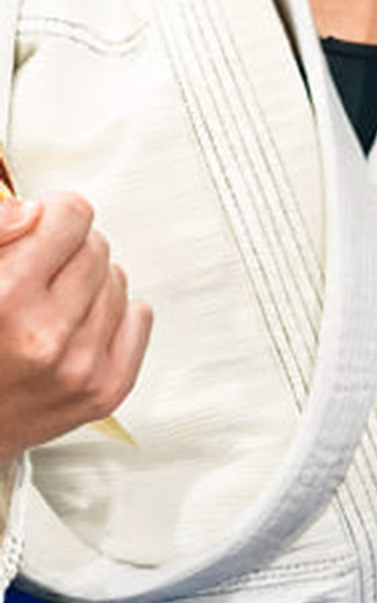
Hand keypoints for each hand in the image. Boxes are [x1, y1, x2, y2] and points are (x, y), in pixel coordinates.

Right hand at [0, 191, 151, 457]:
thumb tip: (33, 211)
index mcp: (6, 297)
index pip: (73, 215)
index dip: (51, 218)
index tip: (38, 233)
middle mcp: (44, 335)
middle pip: (96, 246)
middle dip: (68, 253)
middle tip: (37, 276)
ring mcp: (78, 367)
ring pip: (116, 280)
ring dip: (87, 285)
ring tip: (49, 307)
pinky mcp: (102, 391)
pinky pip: (139, 318)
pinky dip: (116, 314)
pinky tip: (80, 324)